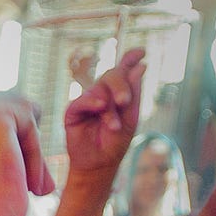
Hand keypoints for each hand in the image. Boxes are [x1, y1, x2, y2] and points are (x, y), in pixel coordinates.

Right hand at [63, 49, 145, 179]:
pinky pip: (82, 100)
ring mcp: (88, 101)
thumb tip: (141, 66)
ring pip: (99, 88)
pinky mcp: (73, 111)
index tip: (142, 51)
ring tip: (114, 126)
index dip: (131, 58)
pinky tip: (100, 109)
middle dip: (120, 85)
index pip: (124, 70)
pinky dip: (92, 103)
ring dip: (109, 107)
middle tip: (125, 101)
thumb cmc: (115, 143)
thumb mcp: (131, 117)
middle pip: (112, 75)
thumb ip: (134, 92)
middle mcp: (103, 93)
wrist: (99, 164)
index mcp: (118, 93)